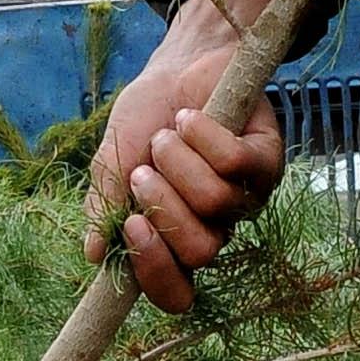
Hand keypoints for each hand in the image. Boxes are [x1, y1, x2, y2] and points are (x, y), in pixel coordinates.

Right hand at [85, 0, 284, 312]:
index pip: (176, 293)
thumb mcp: (112, 161)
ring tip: (167, 134)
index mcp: (173, 238)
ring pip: (214, 201)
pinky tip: (190, 117)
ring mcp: (243, 196)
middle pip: (200, 252)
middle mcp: (213, 226)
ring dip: (178, 161)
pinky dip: (203, 135)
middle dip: (163, 205)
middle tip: (144, 168)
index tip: (130, 225)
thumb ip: (103, 206)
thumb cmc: (144, 119)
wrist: (176, 67)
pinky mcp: (266, 160)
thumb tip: (94, 253)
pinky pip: (235, 163)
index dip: (155, 273)